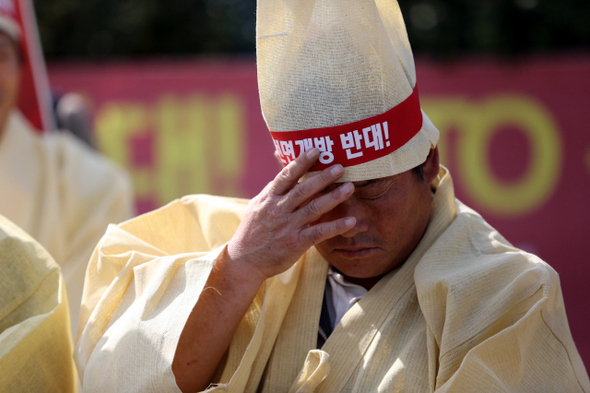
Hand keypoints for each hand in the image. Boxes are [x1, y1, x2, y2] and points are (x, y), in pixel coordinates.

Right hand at [227, 148, 355, 282]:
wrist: (244, 261)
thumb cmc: (252, 231)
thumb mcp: (257, 206)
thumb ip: (272, 190)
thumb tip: (282, 171)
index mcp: (269, 198)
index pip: (286, 176)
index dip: (301, 162)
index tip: (315, 150)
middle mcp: (279, 210)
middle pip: (303, 190)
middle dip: (322, 177)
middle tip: (340, 166)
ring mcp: (288, 226)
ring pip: (314, 208)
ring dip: (333, 197)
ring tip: (349, 187)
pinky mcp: (296, 243)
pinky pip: (319, 232)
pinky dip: (336, 226)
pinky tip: (351, 220)